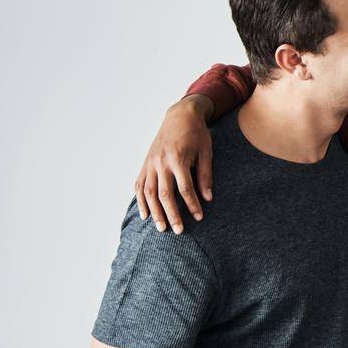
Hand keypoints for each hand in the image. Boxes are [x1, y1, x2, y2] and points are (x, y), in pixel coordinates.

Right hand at [136, 97, 214, 233]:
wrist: (180, 115)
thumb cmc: (197, 134)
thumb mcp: (207, 153)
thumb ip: (206, 176)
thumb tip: (208, 198)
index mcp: (178, 159)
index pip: (185, 189)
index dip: (192, 205)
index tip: (199, 218)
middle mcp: (161, 162)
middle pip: (164, 194)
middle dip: (171, 214)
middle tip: (178, 231)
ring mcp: (150, 163)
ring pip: (148, 192)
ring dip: (154, 211)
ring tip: (161, 228)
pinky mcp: (145, 163)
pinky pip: (139, 185)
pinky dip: (140, 200)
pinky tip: (145, 214)